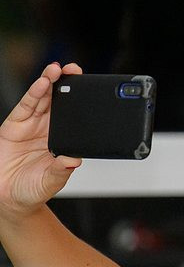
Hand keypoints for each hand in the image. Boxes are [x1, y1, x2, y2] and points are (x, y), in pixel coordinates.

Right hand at [0, 63, 82, 221]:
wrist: (8, 197)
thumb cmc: (33, 189)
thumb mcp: (52, 182)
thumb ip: (61, 170)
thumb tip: (74, 160)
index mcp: (64, 139)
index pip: (75, 115)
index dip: (81, 101)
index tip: (91, 88)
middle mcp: (49, 129)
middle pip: (60, 101)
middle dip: (67, 83)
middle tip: (74, 70)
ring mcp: (32, 125)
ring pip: (43, 98)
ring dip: (49, 82)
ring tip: (56, 70)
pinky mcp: (15, 125)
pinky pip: (26, 106)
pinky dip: (34, 93)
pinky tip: (41, 83)